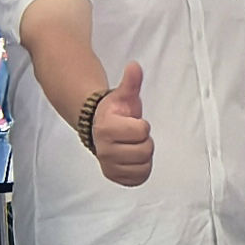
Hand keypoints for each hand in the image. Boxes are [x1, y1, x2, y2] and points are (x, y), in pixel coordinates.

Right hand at [88, 62, 153, 185]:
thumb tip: (134, 66)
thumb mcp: (124, 95)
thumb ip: (131, 82)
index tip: (132, 122)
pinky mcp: (114, 176)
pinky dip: (140, 169)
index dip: (142, 125)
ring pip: (143, 165)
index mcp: (107, 128)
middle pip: (145, 150)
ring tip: (132, 145)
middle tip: (133, 136)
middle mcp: (105, 150)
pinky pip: (138, 178)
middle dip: (144, 141)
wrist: (98, 128)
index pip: (142, 130)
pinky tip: (133, 159)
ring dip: (143, 155)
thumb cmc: (115, 113)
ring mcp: (109, 165)